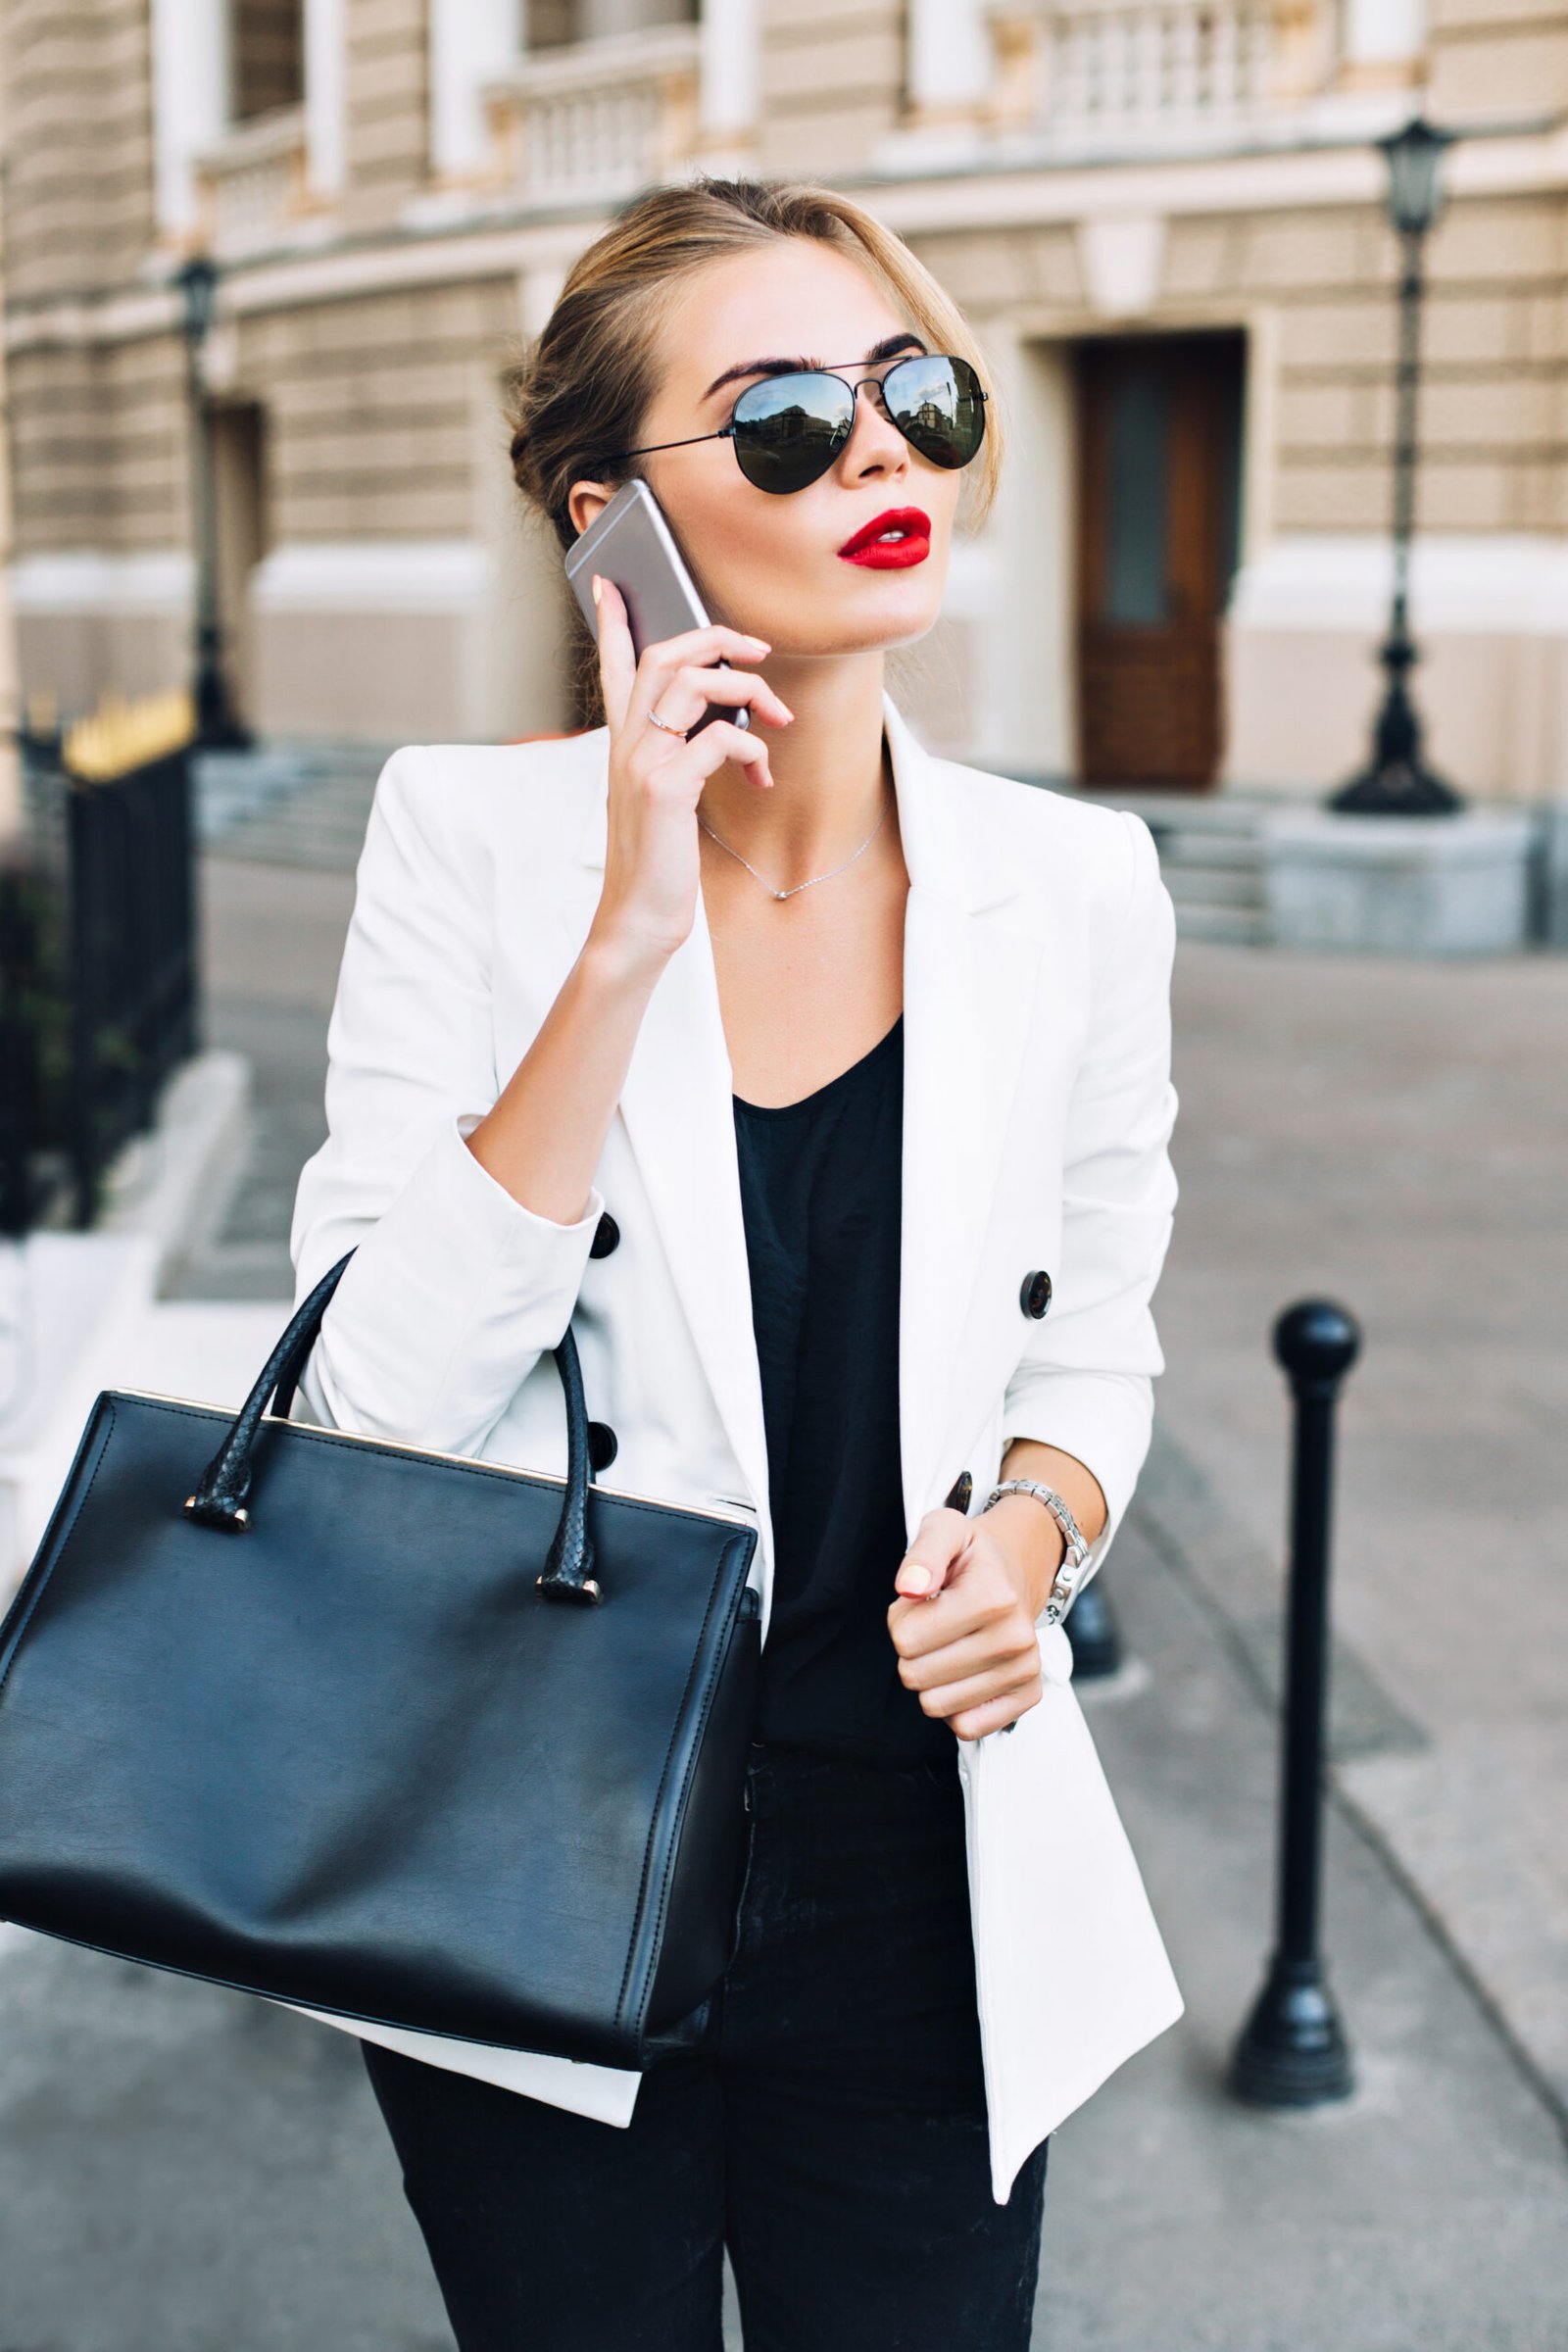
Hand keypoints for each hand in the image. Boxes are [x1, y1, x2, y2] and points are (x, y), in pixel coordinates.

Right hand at [587, 574, 793, 971]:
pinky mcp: (665, 788)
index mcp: (623, 743)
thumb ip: (680, 755)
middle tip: (758, 649)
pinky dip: (749, 747)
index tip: (611, 581)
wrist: (638, 919)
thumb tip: (725, 724)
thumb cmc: (658, 862)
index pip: (613, 666)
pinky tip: (760, 774)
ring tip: (778, 717)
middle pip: (664, 655)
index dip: (612, 620)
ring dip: (748, 690)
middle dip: (716, 638)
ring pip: (692, 683)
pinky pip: (718, 739)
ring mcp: (642, 762)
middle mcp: (626, 743)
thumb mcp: (664, 799)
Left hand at [887, 1505, 1060, 1740]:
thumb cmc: (974, 1554)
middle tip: (934, 1624)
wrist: (1021, 1566)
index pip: (904, 1639)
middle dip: (912, 1650)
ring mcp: (1025, 1669)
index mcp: (993, 1597)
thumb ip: (922, 1553)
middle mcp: (1015, 1638)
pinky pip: (967, 1727)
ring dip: (931, 1678)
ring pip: (936, 1705)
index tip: (922, 1602)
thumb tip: (909, 1588)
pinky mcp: (1028, 1694)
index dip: (900, 1620)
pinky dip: (954, 1705)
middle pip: (916, 1676)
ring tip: (949, 1644)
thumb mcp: (944, 1530)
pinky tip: (962, 1673)